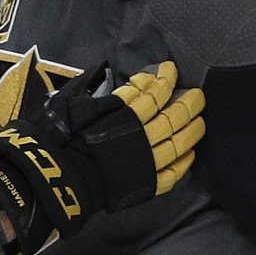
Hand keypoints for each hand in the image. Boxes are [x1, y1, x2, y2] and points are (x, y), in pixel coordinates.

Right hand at [0, 60, 204, 254]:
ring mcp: (147, 162)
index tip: (170, 69)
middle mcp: (142, 138)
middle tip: (197, 95)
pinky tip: (190, 154)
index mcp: (125, 116)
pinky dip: (183, 163)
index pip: (152, 94)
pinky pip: (171, 173)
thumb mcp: (77, 107)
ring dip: (191, 130)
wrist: (55, 179)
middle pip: (172, 117)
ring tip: (200, 121)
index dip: (164, 80)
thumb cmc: (60, 139)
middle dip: (186, 104)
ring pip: (178, 143)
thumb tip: (132, 86)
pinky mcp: (145, 185)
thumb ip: (107, 99)